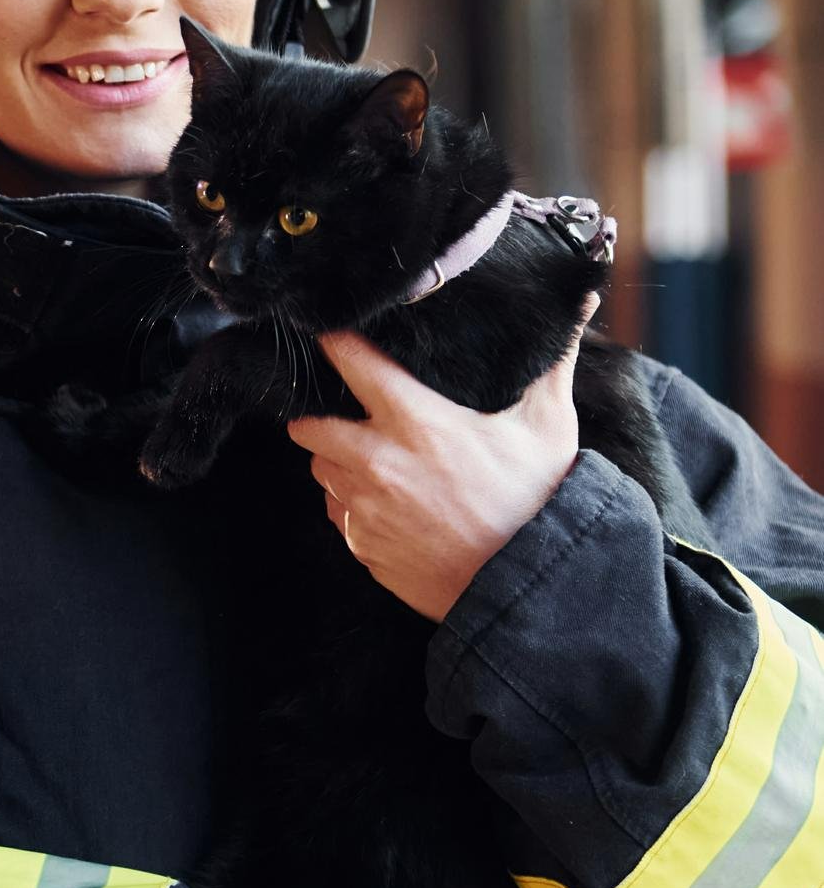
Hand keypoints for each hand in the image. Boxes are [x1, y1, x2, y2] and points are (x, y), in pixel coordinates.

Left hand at [285, 295, 599, 620]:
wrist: (525, 588)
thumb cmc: (538, 503)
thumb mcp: (548, 427)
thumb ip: (552, 361)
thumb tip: (579, 299)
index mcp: (415, 422)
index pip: (350, 362)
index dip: (333, 342)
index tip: (329, 333)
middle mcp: (377, 464)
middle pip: (308, 426)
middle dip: (318, 416)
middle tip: (344, 412)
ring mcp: (365, 511)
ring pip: (322, 473)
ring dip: (337, 463)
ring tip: (375, 460)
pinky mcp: (364, 549)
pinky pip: (340, 518)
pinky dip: (355, 509)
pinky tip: (391, 506)